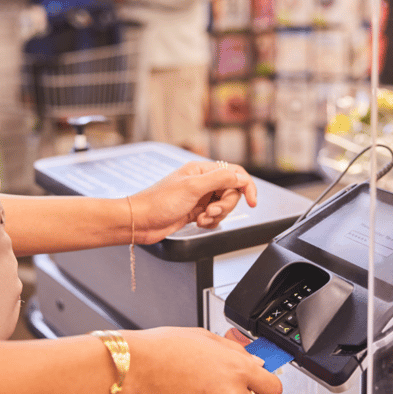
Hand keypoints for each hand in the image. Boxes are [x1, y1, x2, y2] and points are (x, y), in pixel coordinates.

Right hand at [123, 327, 281, 393]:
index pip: (272, 388)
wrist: (134, 367)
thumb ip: (235, 352)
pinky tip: (196, 391)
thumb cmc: (162, 349)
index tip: (259, 385)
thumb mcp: (204, 337)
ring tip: (207, 388)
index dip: (265, 385)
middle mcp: (231, 392)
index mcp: (237, 368)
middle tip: (229, 387)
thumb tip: (255, 361)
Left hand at [130, 161, 257, 243]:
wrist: (140, 222)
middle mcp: (201, 182)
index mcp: (201, 170)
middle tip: (211, 211)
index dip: (246, 186)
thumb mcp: (192, 188)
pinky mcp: (195, 212)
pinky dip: (209, 223)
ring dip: (216, 216)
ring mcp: (198, 198)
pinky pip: (213, 218)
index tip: (252, 201)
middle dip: (225, 205)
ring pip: (223, 207)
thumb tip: (241, 177)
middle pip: (231, 193)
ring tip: (200, 218)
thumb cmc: (158, 202)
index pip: (234, 173)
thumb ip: (220, 179)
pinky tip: (197, 223)